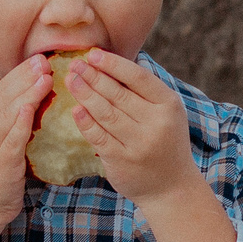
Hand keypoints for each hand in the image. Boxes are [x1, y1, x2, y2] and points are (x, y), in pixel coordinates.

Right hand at [0, 55, 47, 241]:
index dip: (18, 74)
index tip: (38, 59)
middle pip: (4, 98)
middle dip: (24, 78)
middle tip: (45, 61)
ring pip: (7, 114)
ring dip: (26, 94)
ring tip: (45, 77)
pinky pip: (10, 140)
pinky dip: (19, 123)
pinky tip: (30, 109)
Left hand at [64, 50, 200, 205]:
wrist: (171, 188)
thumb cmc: (165, 142)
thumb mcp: (167, 114)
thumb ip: (146, 92)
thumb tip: (113, 62)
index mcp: (169, 105)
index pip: (138, 77)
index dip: (114, 64)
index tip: (93, 53)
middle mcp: (156, 123)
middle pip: (118, 93)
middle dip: (93, 76)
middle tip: (74, 63)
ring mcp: (138, 143)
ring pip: (105, 112)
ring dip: (84, 94)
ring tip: (71, 79)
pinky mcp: (122, 160)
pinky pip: (98, 136)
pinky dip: (85, 121)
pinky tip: (75, 109)